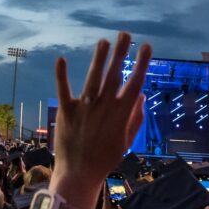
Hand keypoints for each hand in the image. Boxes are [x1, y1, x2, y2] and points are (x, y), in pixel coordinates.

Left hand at [51, 33, 150, 207]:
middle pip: (114, 74)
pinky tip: (62, 59)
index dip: (141, 63)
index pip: (134, 82)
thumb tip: (140, 96)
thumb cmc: (106, 159)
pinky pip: (63, 89)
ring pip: (93, 77)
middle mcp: (104, 106)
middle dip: (120, 53)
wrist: (80, 174)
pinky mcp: (67, 111)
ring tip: (103, 41)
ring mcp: (85, 107)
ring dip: (99, 58)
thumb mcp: (127, 141)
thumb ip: (135, 118)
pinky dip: (62, 74)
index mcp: (121, 113)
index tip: (146, 47)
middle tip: (125, 35)